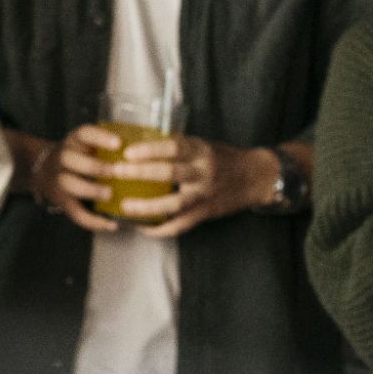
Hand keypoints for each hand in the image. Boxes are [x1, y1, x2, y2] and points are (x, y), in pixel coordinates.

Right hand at [10, 126, 129, 232]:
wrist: (45, 170)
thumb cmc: (80, 156)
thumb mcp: (88, 144)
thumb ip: (109, 147)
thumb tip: (147, 151)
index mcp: (75, 141)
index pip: (84, 133)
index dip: (100, 138)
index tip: (118, 143)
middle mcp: (63, 158)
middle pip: (70, 158)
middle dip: (94, 166)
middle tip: (115, 172)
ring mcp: (60, 180)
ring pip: (69, 184)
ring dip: (90, 190)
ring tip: (109, 195)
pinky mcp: (62, 201)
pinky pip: (75, 212)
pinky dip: (92, 221)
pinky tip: (111, 225)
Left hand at [115, 135, 278, 237]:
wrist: (255, 178)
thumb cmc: (224, 159)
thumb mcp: (204, 146)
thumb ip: (180, 148)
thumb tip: (143, 144)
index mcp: (202, 151)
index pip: (174, 147)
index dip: (150, 149)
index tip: (128, 152)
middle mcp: (204, 172)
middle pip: (170, 172)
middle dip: (140, 173)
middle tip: (117, 172)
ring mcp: (205, 194)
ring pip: (174, 203)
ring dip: (148, 207)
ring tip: (126, 207)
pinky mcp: (206, 213)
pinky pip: (181, 225)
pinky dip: (161, 229)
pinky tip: (143, 228)